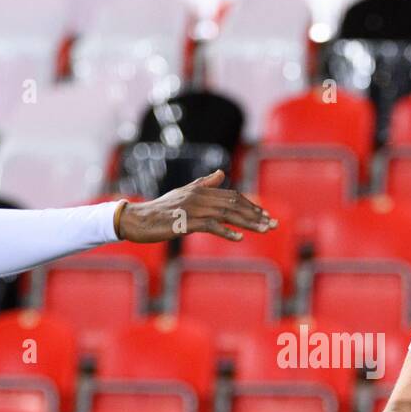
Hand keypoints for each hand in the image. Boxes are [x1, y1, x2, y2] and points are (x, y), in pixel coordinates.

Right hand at [118, 169, 276, 242]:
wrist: (138, 219)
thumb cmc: (160, 209)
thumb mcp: (184, 193)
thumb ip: (204, 183)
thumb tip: (221, 173)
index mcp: (200, 190)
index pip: (232, 196)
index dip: (251, 205)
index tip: (265, 215)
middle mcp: (199, 196)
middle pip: (234, 204)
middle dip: (256, 214)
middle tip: (273, 224)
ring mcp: (193, 209)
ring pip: (227, 214)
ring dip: (248, 223)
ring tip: (264, 230)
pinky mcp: (186, 222)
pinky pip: (210, 226)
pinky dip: (226, 232)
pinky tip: (239, 238)